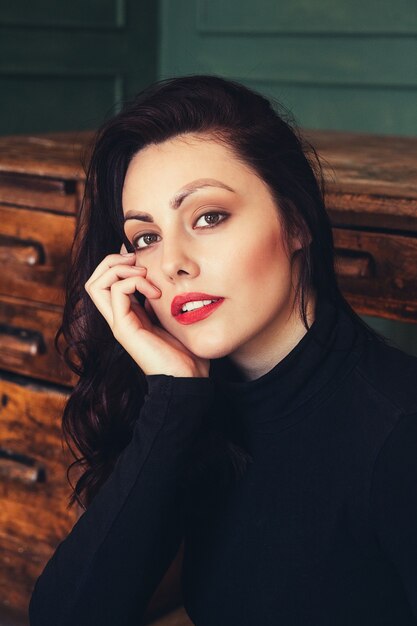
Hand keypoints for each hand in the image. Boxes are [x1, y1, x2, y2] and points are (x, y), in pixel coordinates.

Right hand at [84, 247, 209, 377]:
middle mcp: (118, 318)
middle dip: (111, 261)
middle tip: (136, 259)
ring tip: (143, 272)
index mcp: (129, 314)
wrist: (187, 378)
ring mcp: (118, 323)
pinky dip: (134, 282)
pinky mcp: (123, 328)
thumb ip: (159, 302)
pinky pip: (116, 292)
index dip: (118, 264)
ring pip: (95, 284)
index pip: (106, 282)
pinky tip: (155, 292)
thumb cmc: (185, 351)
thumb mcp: (171, 318)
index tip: (141, 259)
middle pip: (93, 281)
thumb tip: (155, 283)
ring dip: (119, 268)